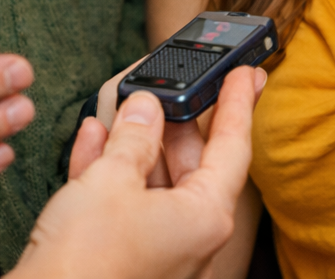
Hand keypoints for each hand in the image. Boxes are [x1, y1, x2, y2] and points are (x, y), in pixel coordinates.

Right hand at [14, 68, 262, 278]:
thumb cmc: (87, 261)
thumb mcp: (112, 178)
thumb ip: (134, 136)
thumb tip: (145, 108)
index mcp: (204, 217)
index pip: (232, 149)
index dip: (237, 105)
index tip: (247, 75)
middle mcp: (188, 238)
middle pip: (190, 163)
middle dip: (173, 121)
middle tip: (171, 84)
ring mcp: (155, 250)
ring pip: (152, 181)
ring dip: (133, 141)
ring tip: (121, 105)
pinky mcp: (121, 258)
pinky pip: (123, 203)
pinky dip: (109, 169)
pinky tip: (93, 137)